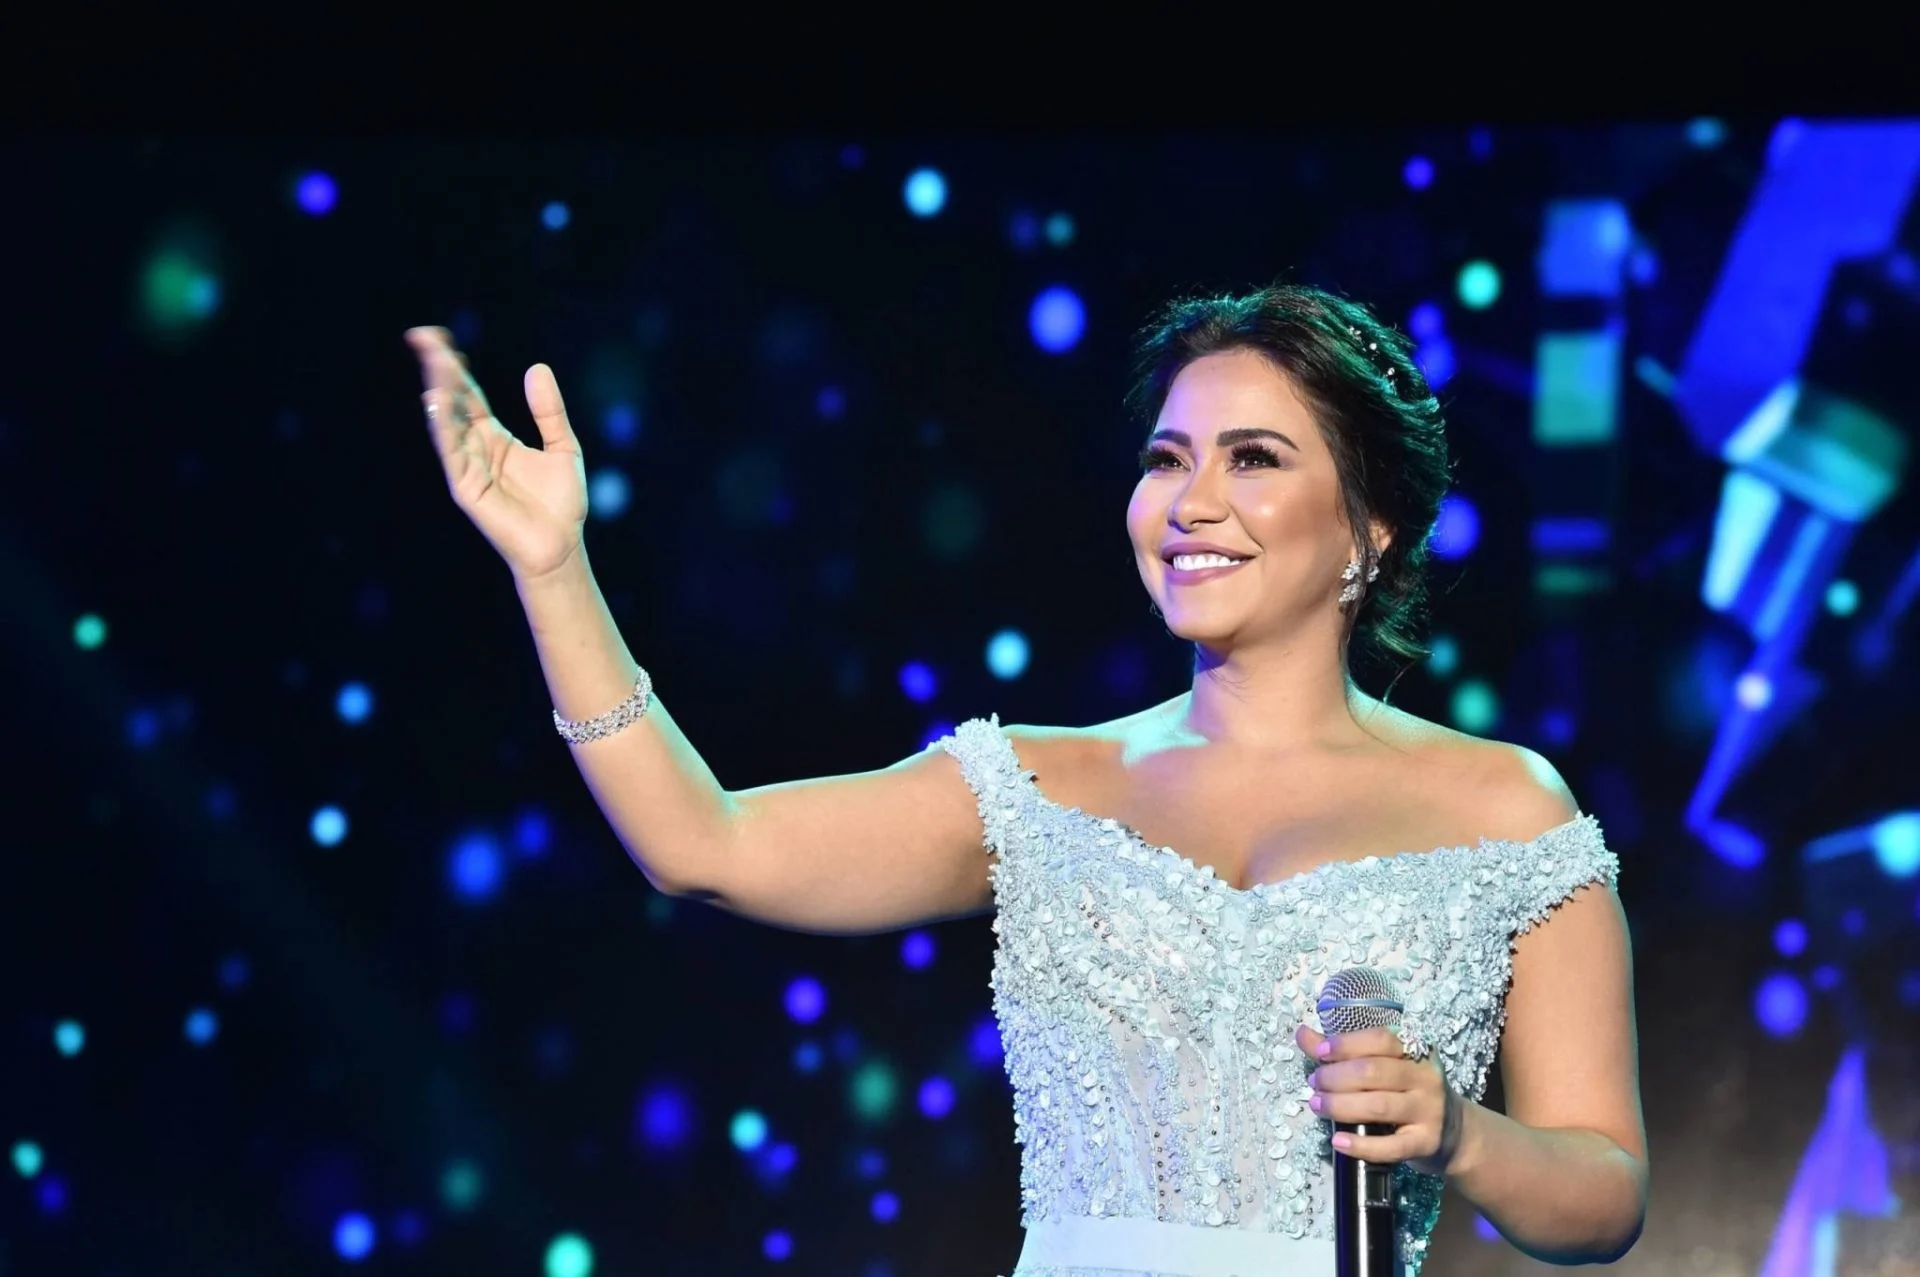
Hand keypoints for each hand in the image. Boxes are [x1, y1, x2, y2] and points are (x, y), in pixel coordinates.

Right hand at [406, 326, 587, 583]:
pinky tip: (439, 402)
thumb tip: (536, 368)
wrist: (562, 546)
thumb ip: (549, 411)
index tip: (439, 338)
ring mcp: (468, 468)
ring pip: (447, 423)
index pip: (468, 395)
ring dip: (440, 392)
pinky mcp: (467, 488)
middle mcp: (476, 449)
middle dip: (437, 370)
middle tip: (423, 337)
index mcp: (494, 437)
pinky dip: (444, 427)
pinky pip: (452, 452)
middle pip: (451, 402)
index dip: (454, 367)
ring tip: (435, 362)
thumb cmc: (562, 504)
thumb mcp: (563, 447)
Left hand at [1295, 1023, 1468, 1176]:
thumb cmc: (1409, 1092)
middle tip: (1314, 1083)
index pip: (1380, 1039)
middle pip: (1373, 1072)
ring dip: (1340, 1106)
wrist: (1454, 1132)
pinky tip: (1338, 1141)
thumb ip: (1344, 1051)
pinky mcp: (1426, 1143)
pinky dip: (1361, 1145)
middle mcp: (1426, 1077)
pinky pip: (1390, 1146)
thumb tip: (1303, 1033)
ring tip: (1317, 1105)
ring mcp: (1429, 1111)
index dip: (1347, 1044)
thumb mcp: (1385, 1066)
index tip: (1321, 1052)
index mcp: (1415, 1050)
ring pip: (1378, 1106)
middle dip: (1335, 1077)